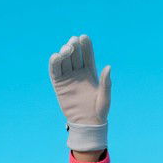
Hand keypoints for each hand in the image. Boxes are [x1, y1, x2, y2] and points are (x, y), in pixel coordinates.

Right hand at [48, 34, 111, 151]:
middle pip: (75, 55)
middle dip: (74, 46)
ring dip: (64, 52)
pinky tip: (56, 56)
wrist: (87, 125)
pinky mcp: (59, 84)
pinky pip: (54, 71)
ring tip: (66, 49)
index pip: (87, 56)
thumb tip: (108, 67)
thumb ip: (106, 83)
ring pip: (64, 60)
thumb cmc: (99, 113)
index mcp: (90, 73)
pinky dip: (54, 63)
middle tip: (74, 41)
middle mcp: (78, 73)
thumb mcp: (105, 98)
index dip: (85, 46)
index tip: (84, 37)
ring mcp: (68, 78)